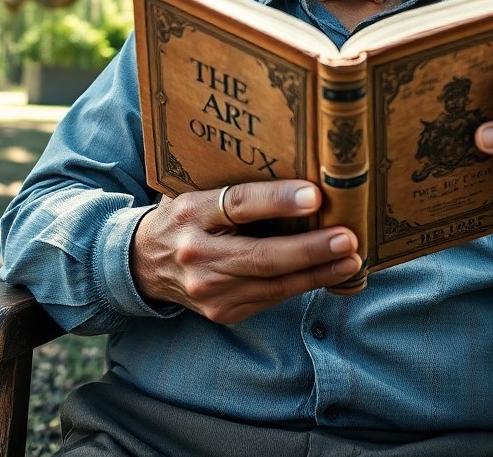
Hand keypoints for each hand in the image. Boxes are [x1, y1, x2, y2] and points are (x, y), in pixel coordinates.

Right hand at [130, 180, 360, 323]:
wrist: (142, 263)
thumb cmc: (185, 216)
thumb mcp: (201, 191)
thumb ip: (240, 190)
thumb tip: (300, 180)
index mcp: (193, 212)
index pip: (239, 205)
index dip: (278, 201)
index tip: (314, 196)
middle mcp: (197, 255)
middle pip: (262, 255)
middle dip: (310, 250)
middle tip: (348, 239)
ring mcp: (208, 291)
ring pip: (272, 285)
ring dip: (317, 273)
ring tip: (351, 260)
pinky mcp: (221, 312)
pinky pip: (270, 299)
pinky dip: (302, 286)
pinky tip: (328, 274)